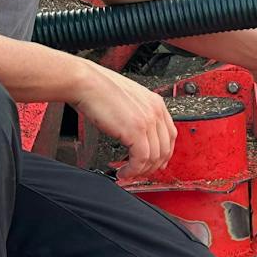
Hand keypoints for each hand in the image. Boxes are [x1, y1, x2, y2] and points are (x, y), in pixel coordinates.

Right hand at [70, 62, 176, 178]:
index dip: (164, 153)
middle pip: (165, 149)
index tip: (156, 162)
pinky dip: (133, 170)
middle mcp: (155, 111)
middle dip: (153, 166)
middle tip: (141, 172)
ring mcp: (147, 121)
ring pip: (154, 157)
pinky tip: (123, 172)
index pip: (170, 135)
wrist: (85, 83)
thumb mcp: (128, 100)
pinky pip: (140, 159)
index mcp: (156, 103)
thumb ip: (137, 115)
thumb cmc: (98, 89)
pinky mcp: (135, 131)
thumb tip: (136, 135)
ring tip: (128, 173)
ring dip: (141, 171)